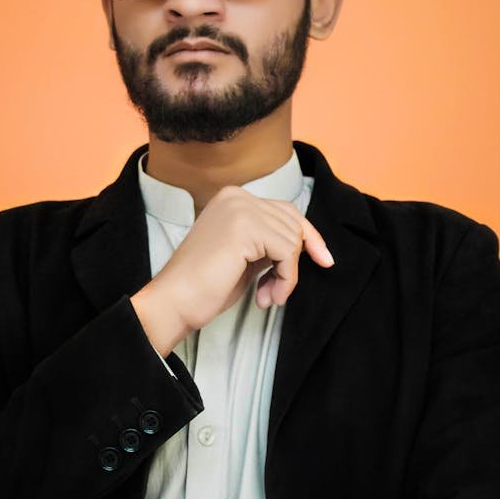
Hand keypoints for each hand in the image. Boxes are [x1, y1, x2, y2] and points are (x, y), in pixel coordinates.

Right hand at [131, 185, 333, 354]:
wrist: (175, 301)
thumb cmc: (205, 286)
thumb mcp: (245, 255)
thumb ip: (269, 242)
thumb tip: (306, 242)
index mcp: (233, 198)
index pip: (286, 211)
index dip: (308, 238)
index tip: (324, 260)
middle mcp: (237, 196)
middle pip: (294, 223)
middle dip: (292, 262)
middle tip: (276, 293)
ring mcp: (241, 208)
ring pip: (293, 239)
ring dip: (286, 276)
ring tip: (266, 297)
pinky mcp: (246, 227)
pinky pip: (288, 253)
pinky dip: (285, 279)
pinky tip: (266, 297)